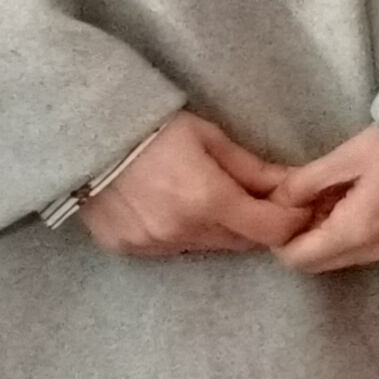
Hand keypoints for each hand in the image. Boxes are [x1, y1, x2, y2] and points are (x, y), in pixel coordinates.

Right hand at [79, 113, 314, 256]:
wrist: (82, 137)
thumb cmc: (153, 129)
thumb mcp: (211, 139)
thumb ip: (254, 169)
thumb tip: (293, 185)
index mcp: (207, 200)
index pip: (271, 231)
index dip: (291, 221)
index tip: (295, 206)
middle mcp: (180, 231)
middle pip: (241, 242)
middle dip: (258, 224)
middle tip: (260, 200)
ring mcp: (151, 245)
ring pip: (207, 247)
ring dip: (220, 230)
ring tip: (212, 198)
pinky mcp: (126, 249)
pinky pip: (172, 248)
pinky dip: (184, 233)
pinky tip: (175, 207)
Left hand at [273, 126, 378, 272]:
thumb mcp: (350, 153)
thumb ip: (306, 182)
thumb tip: (277, 201)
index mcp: (360, 229)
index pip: (301, 260)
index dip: (283, 242)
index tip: (287, 215)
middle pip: (330, 263)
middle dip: (314, 239)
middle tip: (316, 202)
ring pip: (363, 255)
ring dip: (347, 235)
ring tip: (353, 195)